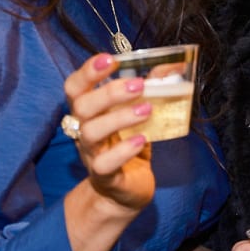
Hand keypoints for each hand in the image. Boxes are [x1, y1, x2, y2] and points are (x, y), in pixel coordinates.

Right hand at [62, 53, 154, 213]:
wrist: (126, 191)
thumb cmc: (130, 146)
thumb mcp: (139, 115)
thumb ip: (151, 90)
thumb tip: (174, 66)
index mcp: (89, 112)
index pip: (75, 87)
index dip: (88, 72)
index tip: (109, 59)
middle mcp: (84, 131)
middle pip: (82, 107)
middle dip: (108, 92)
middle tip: (138, 84)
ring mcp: (92, 154)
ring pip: (92, 133)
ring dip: (120, 117)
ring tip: (147, 110)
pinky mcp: (104, 176)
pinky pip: (105, 164)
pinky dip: (123, 150)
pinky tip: (142, 140)